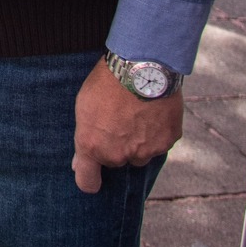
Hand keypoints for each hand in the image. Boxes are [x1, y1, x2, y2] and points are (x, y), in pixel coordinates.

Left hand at [71, 59, 181, 192]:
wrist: (141, 65)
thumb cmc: (107, 82)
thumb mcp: (83, 106)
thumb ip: (84, 138)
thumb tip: (78, 163)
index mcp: (93, 146)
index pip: (87, 181)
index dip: (89, 180)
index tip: (92, 178)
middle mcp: (119, 155)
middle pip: (117, 161)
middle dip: (117, 147)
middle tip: (118, 119)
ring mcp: (145, 150)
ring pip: (141, 154)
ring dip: (139, 141)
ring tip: (137, 112)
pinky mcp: (167, 141)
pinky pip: (160, 142)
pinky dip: (158, 131)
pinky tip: (153, 111)